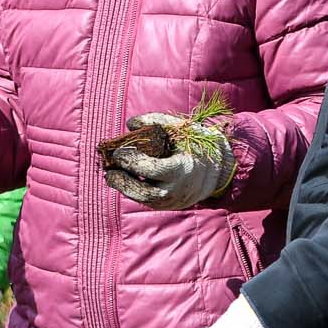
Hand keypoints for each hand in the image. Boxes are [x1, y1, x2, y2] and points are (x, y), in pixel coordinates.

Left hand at [103, 113, 233, 208]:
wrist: (218, 168)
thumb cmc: (196, 144)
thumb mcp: (180, 128)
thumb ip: (156, 121)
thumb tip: (131, 124)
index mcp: (183, 168)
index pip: (153, 169)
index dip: (133, 161)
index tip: (119, 152)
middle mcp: (179, 190)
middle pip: (146, 194)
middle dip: (124, 184)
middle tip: (109, 173)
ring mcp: (176, 201)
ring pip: (145, 201)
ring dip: (126, 189)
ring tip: (112, 176)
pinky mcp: (172, 206)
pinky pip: (150, 202)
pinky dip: (135, 192)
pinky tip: (125, 181)